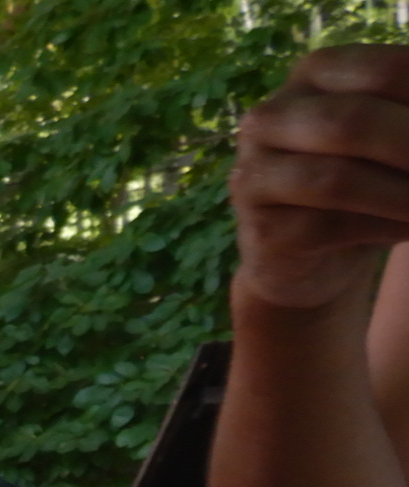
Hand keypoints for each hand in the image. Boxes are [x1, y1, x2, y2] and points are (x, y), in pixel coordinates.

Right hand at [234, 47, 408, 311]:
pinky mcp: (258, 229)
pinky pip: (326, 227)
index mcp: (313, 75)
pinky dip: (381, 229)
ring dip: (403, 196)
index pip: (385, 71)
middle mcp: (269, 118)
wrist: (312, 255)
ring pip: (338, 180)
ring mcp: (253, 174)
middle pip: (354, 121)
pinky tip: (406, 229)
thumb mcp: (395, 132)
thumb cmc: (368, 180)